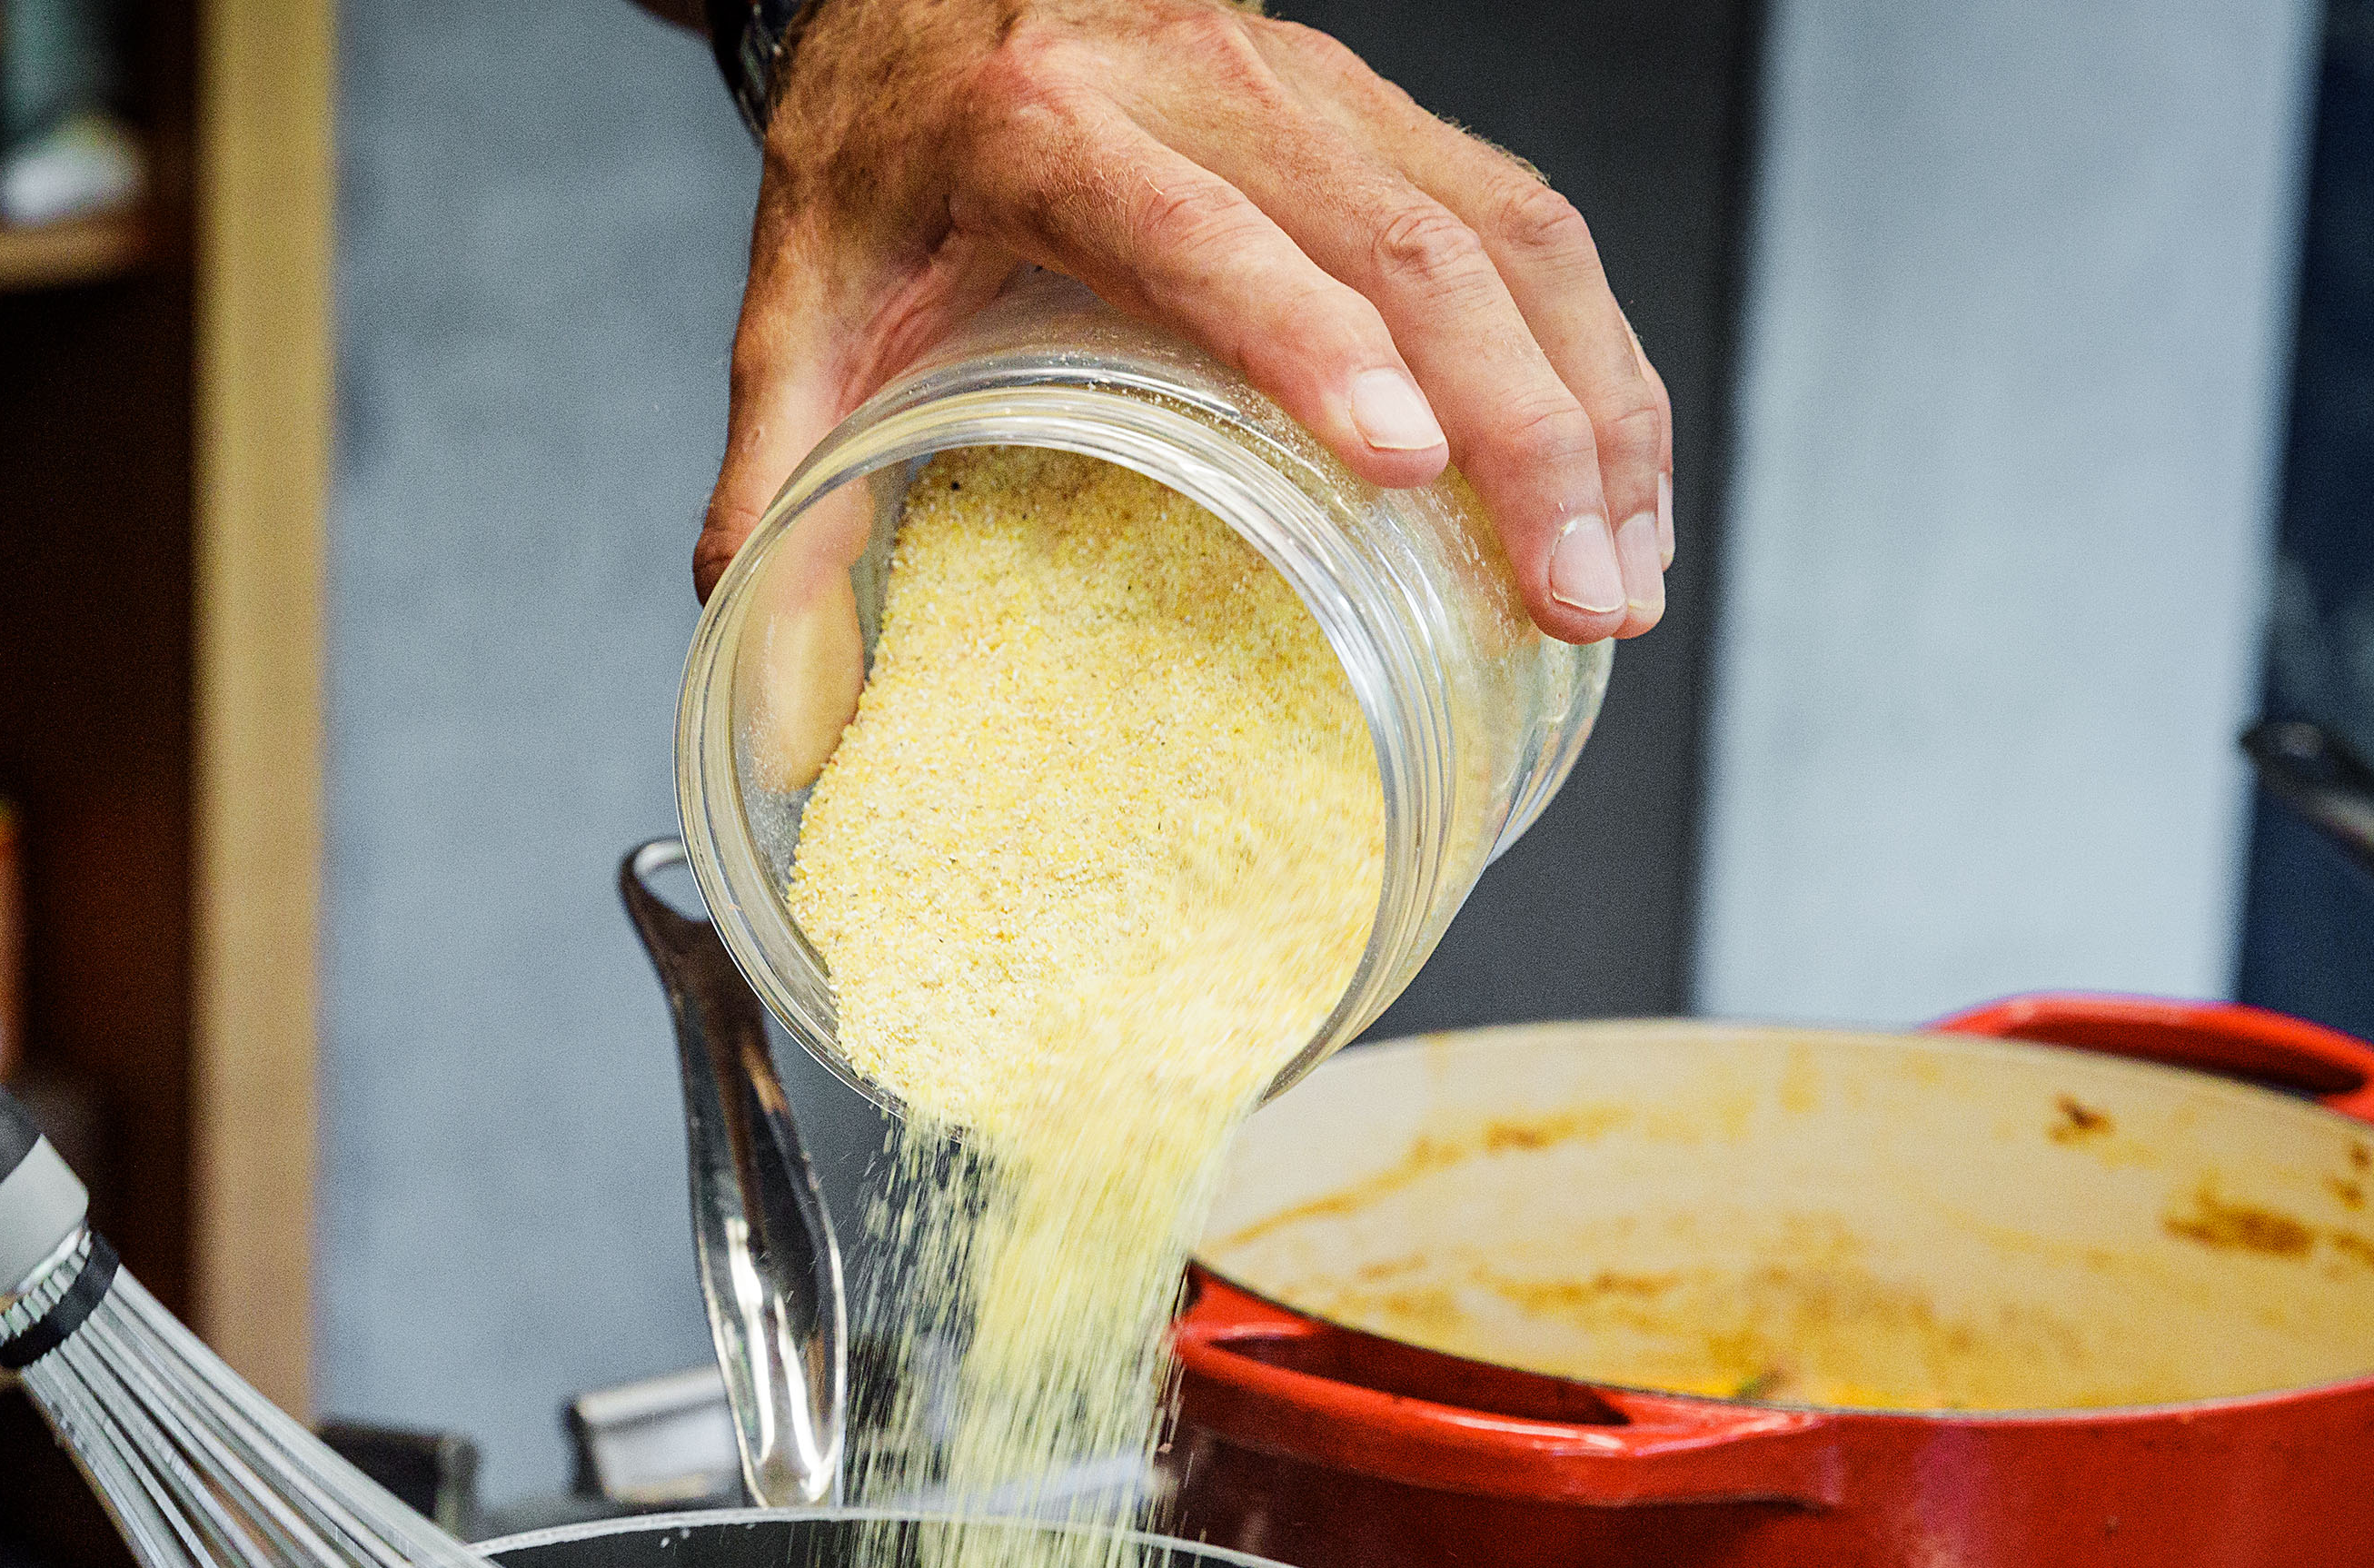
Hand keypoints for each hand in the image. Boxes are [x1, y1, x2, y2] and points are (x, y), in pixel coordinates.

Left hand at [697, 0, 1670, 643]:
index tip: (1396, 459)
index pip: (1202, 231)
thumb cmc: (876, 146)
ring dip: (1592, 406)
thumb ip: (772, 470)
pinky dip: (1595, 358)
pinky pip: (1526, 225)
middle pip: (1408, 240)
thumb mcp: (799, 298)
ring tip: (1621, 577)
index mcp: (1046, 132)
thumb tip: (752, 669)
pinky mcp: (1383, 115)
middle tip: (1572, 596)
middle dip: (1522, 426)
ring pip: (1505, 230)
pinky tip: (1619, 485)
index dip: (1309, 338)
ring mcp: (1322, 94)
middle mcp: (1212, 92)